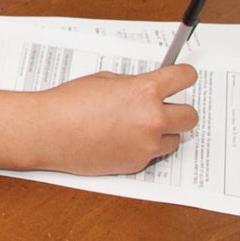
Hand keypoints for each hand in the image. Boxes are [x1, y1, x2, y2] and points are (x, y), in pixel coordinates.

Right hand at [41, 65, 198, 174]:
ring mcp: (146, 145)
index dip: (185, 75)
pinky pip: (152, 154)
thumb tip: (148, 91)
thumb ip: (133, 85)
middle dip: (179, 109)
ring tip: (139, 127)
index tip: (183, 77)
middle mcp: (152, 119)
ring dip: (163, 132)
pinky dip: (143, 148)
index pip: (185, 78)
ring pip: (175, 139)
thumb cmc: (69, 103)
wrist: (48, 132)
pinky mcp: (136, 164)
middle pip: (191, 116)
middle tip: (166, 108)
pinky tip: (121, 140)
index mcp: (144, 92)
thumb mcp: (104, 81)